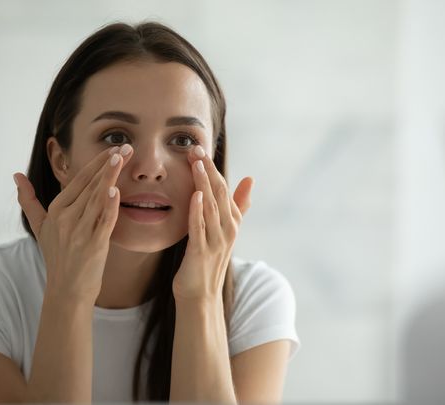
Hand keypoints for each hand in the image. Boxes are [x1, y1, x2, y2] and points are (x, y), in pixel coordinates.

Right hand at [14, 144, 132, 303]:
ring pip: (97, 198)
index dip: (97, 163)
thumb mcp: (39, 226)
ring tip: (122, 158)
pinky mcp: (93, 245)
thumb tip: (16, 175)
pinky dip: (109, 206)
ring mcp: (79, 231)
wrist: (67, 290)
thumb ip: (28, 200)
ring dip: (110, 177)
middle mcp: (67, 217)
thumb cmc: (57, 256)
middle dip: (109, 164)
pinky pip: (103, 222)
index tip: (113, 148)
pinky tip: (115, 191)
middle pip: (90, 185)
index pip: (79, 180)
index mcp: (57, 209)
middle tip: (127, 146)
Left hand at [172, 145, 253, 301]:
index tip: (200, 149)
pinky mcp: (201, 252)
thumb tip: (250, 179)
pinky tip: (194, 195)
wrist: (200, 295)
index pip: (223, 189)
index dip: (212, 168)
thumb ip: (238, 205)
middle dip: (208, 170)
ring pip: (210, 207)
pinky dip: (198, 210)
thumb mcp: (225, 230)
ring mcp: (216, 241)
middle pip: (218, 194)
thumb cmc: (208, 260)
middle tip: (195, 149)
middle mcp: (227, 229)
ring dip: (203, 184)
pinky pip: (199, 227)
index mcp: (232, 222)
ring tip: (196, 164)